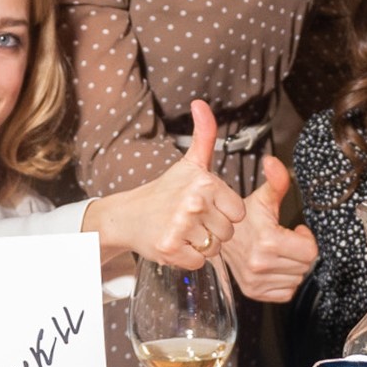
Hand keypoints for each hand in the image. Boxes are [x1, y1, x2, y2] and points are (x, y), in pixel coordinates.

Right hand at [87, 101, 246, 268]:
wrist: (127, 216)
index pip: (238, 212)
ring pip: (215, 249)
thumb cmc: (164, 191)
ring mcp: (180, 227)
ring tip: (184, 231)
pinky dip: (188, 259)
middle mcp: (193, 203)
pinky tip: (176, 244)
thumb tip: (201, 103)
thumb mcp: (189, 162)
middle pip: (228, 233)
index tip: (206, 207)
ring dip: (201, 245)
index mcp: (204, 182)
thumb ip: (204, 134)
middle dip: (213, 230)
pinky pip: (199, 263)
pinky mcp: (171, 249)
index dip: (224, 213)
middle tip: (192, 220)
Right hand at [218, 156, 317, 302]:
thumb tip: (274, 162)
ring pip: (297, 278)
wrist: (218, 236)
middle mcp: (260, 264)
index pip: (310, 252)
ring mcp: (256, 280)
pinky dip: (284, 280)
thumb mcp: (262, 197)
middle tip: (286, 240)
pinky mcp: (253, 291)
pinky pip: (286, 292)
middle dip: (300, 252)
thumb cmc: (243, 218)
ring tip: (278, 252)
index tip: (295, 231)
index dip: (306, 239)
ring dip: (292, 266)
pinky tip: (273, 265)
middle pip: (305, 266)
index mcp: (267, 241)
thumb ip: (276, 181)